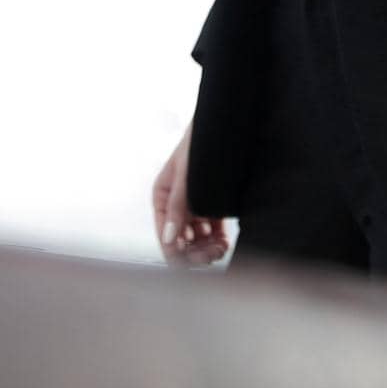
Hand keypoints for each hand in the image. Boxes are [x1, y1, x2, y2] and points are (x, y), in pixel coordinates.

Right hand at [152, 126, 229, 267]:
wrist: (223, 128)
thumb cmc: (199, 145)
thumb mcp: (185, 176)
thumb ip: (177, 207)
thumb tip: (169, 239)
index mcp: (163, 198)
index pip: (165, 235)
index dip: (177, 253)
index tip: (195, 259)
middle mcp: (176, 206)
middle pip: (181, 242)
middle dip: (195, 253)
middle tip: (211, 254)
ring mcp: (195, 208)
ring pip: (197, 241)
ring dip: (207, 249)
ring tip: (220, 248)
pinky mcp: (212, 207)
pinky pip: (212, 233)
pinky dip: (217, 242)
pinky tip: (224, 243)